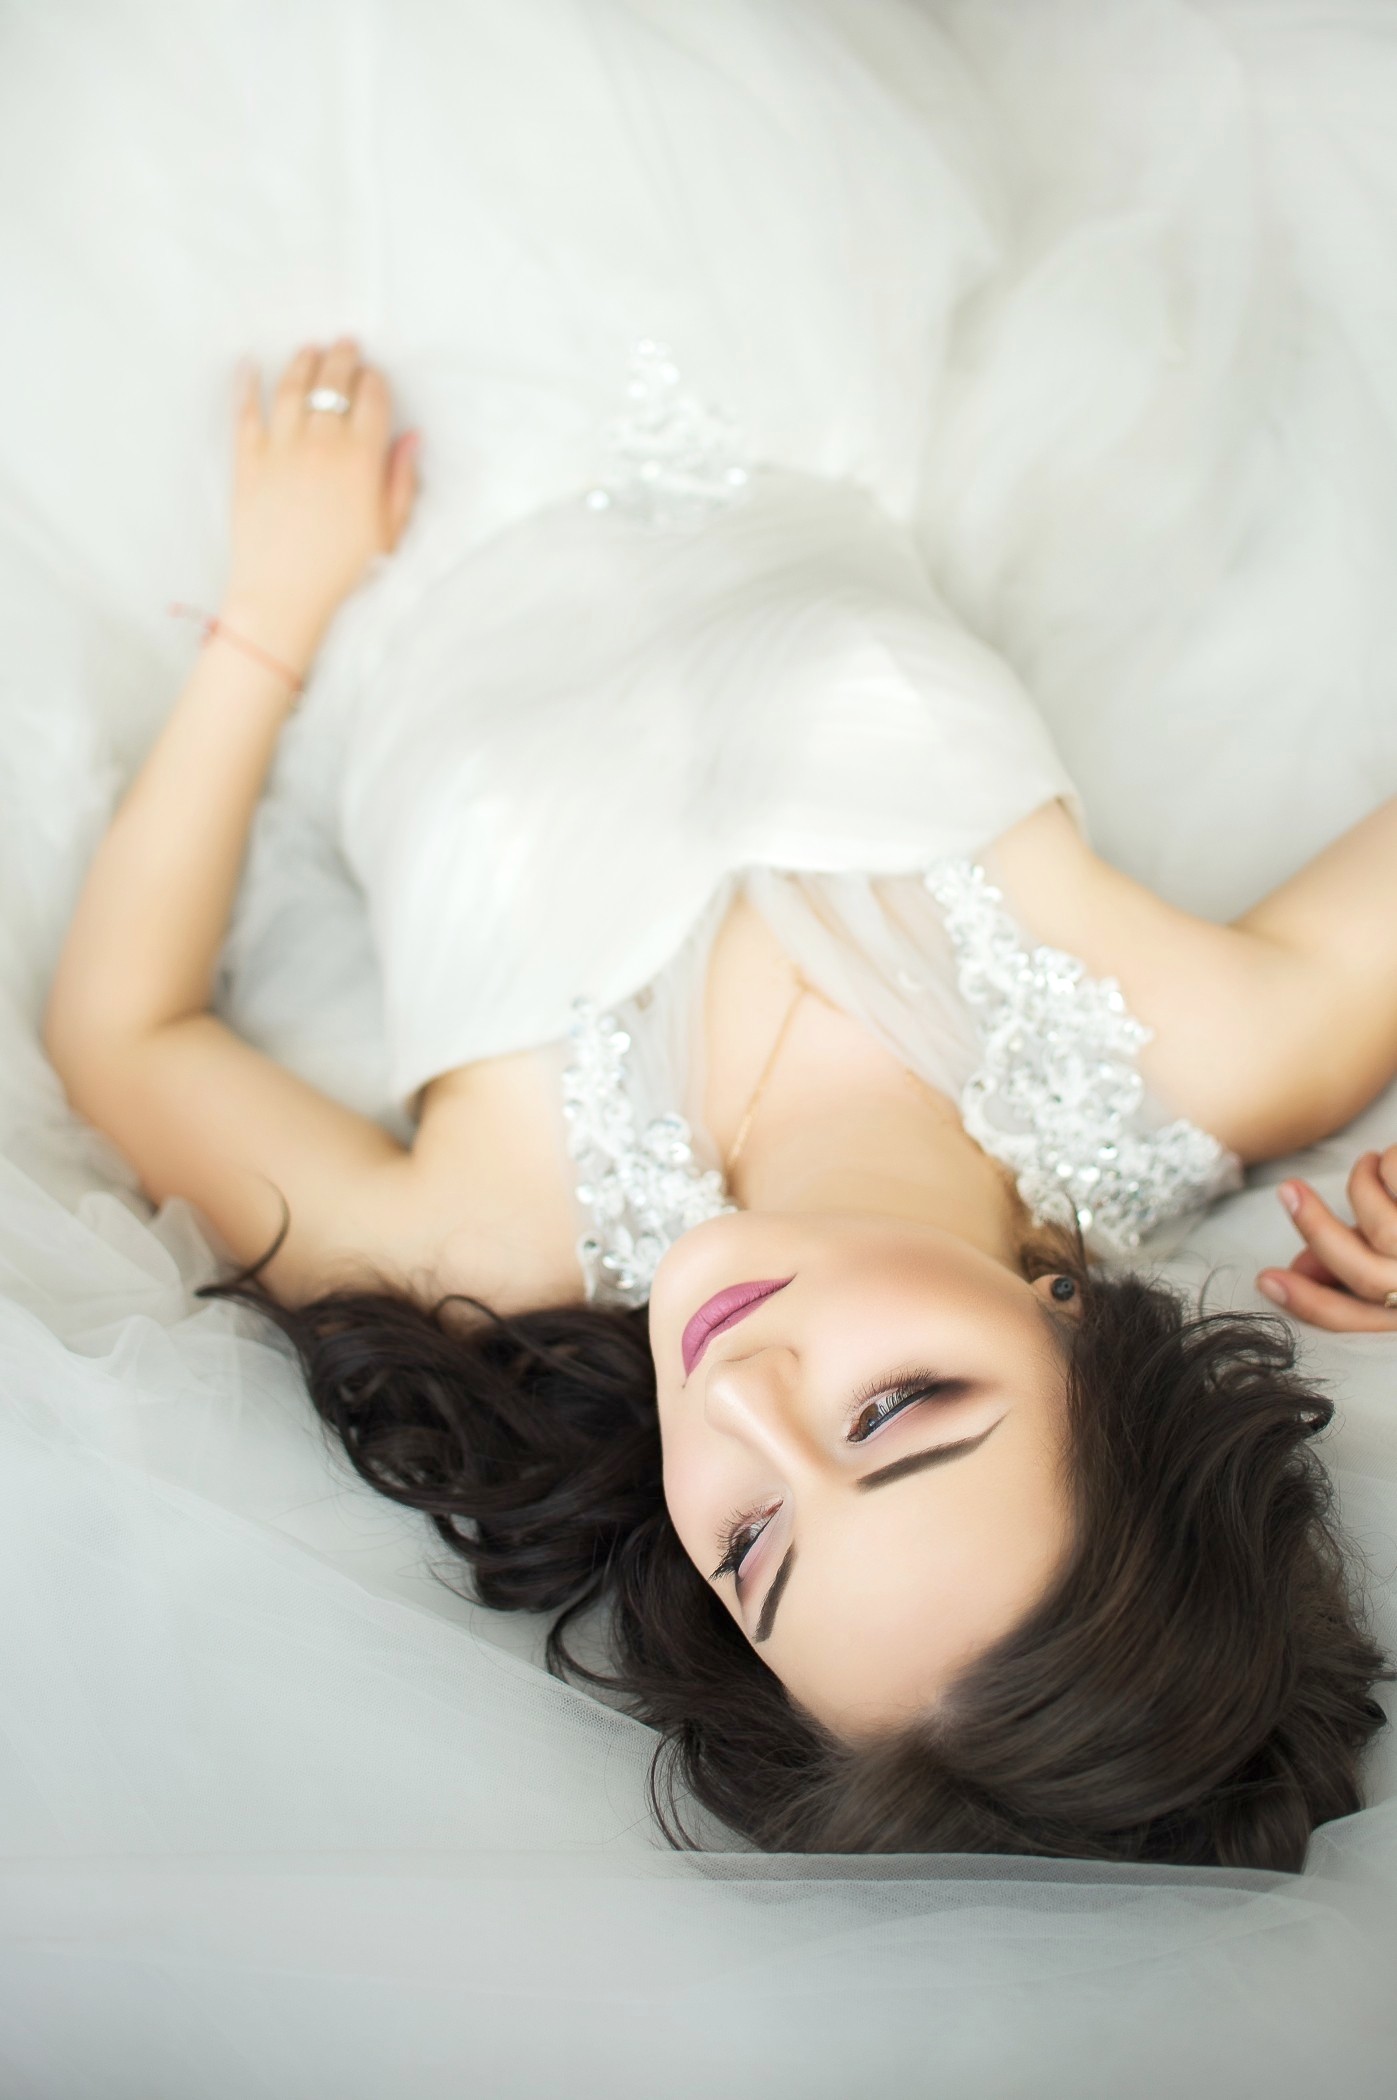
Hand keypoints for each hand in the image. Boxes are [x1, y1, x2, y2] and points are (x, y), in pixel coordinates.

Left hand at [224, 337, 419, 647]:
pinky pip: (245, 410)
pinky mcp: (248, 459)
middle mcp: (322, 443)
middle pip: (332, 382)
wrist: (284, 596)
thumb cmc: (344, 571)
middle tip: (345, 344)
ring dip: (302, 361)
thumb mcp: (389, 531)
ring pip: (292, 386)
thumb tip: (411, 439)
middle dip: (341, 358)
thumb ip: (401, 480)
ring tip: (309, 350)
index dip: (374, 381)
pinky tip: (249, 365)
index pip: (371, 399)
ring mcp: (281, 447)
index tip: (374, 377)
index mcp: (362, 459)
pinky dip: (247, 383)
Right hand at [1257, 1146, 1396, 1330]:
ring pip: (1382, 1227)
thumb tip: (1302, 1266)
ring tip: (1370, 1164)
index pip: (1351, 1319)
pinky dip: (1389, 1165)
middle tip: (1288, 1189)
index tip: (1266, 1279)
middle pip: (1362, 1273)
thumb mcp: (1390, 1258)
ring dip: (1364, 1185)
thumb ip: (1352, 1259)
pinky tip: (1388, 1159)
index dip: (1306, 1302)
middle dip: (1316, 1232)